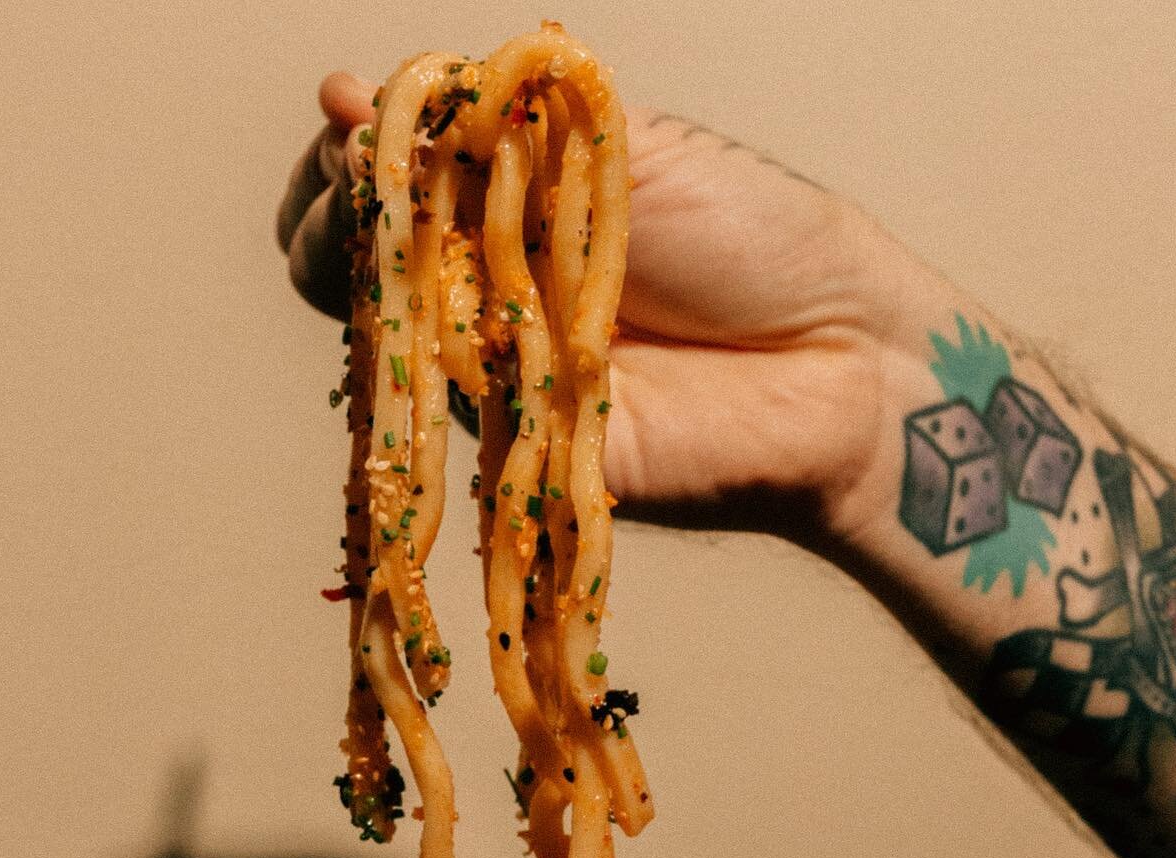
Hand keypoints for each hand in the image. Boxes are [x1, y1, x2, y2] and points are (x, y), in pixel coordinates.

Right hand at [279, 74, 892, 549]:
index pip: (389, 175)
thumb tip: (355, 95)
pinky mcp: (517, 443)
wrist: (837, 358)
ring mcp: (498, 369)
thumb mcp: (632, 146)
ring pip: (376, 326)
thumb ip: (506, 126)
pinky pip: (439, 401)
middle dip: (338, 206)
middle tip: (363, 176)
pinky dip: (423, 343)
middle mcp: (492, 287)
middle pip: (356, 254)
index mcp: (515, 206)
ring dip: (362, 267)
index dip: (354, 151)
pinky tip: (434, 296)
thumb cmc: (757, 243)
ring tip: (387, 220)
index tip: (354, 119)